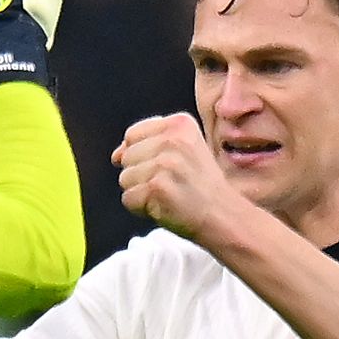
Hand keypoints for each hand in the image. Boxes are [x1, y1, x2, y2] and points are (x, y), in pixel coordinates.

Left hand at [113, 112, 238, 246]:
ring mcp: (164, 164)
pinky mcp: (157, 188)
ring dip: (141, 192)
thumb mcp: (183, 150)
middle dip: (140, 175)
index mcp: (179, 124)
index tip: (164, 168)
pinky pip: (128, 199)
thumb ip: (148, 144)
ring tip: (168, 194)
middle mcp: (172, 140)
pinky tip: (163, 206)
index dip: (140, 155)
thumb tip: (116, 155)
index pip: (132, 134)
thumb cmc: (200, 185)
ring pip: (124, 179)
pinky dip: (141, 208)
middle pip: (126, 157)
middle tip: (169, 184)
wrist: (222, 215)